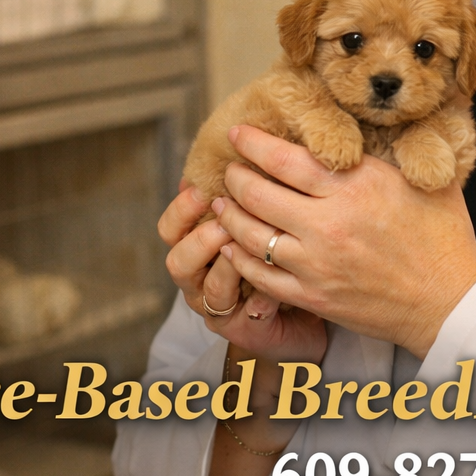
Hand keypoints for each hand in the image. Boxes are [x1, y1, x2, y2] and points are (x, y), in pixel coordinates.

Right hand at [157, 181, 327, 365]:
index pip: (171, 227)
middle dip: (198, 237)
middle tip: (222, 219)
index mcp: (197, 247)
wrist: (304, 304)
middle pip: (177, 260)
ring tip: (244, 247)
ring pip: (208, 290)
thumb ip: (248, 193)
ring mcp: (219, 306)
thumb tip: (249, 146)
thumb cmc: (278, 250)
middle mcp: (200, 278)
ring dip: (225, 265)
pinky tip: (275, 280)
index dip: (181, 208)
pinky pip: (245, 313)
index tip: (201, 188)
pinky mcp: (243, 328)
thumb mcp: (260, 217)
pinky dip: (259, 294)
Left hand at [213, 126, 475, 358]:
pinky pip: (259, 275)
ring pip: (250, 233)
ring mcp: (316, 263)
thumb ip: (399, 148)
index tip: (238, 134)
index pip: (286, 158)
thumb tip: (391, 116)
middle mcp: (329, 222)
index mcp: (356, 187)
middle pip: (258, 192)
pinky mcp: (312, 296)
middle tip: (230, 169)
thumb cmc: (445, 238)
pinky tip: (233, 246)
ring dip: (230, 215)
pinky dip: (239, 257)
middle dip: (236, 176)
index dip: (253, 143)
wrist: (450, 302)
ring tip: (223, 204)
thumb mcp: (426, 180)